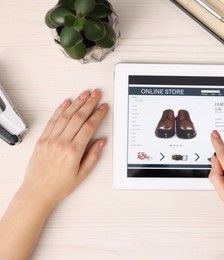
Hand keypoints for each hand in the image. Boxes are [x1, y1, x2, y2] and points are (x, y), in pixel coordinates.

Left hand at [19, 89, 107, 208]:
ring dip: (76, 103)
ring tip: (84, 94)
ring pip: (65, 116)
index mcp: (73, 151)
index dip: (98, 115)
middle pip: (78, 117)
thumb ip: (93, 156)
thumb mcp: (82, 174)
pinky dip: (60, 110)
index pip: (88, 127)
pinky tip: (66, 103)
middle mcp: (61, 143)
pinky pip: (52, 121)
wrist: (37, 192)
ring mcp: (50, 140)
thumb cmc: (59, 186)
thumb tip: (101, 142)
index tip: (103, 107)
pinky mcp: (42, 140)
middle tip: (96, 94)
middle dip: (89, 103)